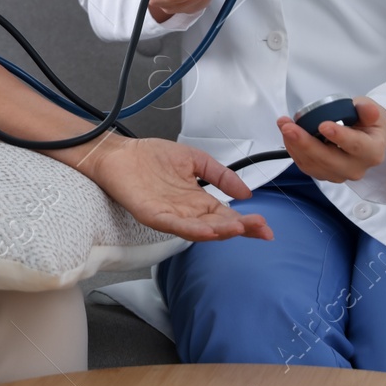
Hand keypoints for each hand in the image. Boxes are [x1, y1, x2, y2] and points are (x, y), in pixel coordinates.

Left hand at [88, 135, 272, 241]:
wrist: (120, 154)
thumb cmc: (151, 157)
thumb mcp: (195, 161)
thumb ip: (221, 175)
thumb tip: (245, 193)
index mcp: (198, 201)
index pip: (227, 216)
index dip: (247, 222)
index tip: (265, 226)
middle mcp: (187, 212)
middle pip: (218, 226)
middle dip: (240, 228)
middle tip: (260, 228)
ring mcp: (171, 216)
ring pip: (200, 229)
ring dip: (220, 231)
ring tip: (239, 228)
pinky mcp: (153, 215)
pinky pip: (174, 226)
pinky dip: (191, 230)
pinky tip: (207, 230)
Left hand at [277, 96, 385, 182]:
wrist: (366, 139)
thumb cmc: (367, 123)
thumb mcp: (372, 111)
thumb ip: (368, 109)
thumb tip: (367, 109)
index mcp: (372, 151)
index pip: (356, 146)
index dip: (339, 136)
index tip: (323, 125)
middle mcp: (356, 168)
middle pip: (329, 160)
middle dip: (306, 143)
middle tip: (289, 127)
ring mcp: (340, 174)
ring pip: (314, 164)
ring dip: (295, 145)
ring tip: (284, 125)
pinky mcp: (324, 174)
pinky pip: (306, 165)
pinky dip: (294, 150)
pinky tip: (288, 134)